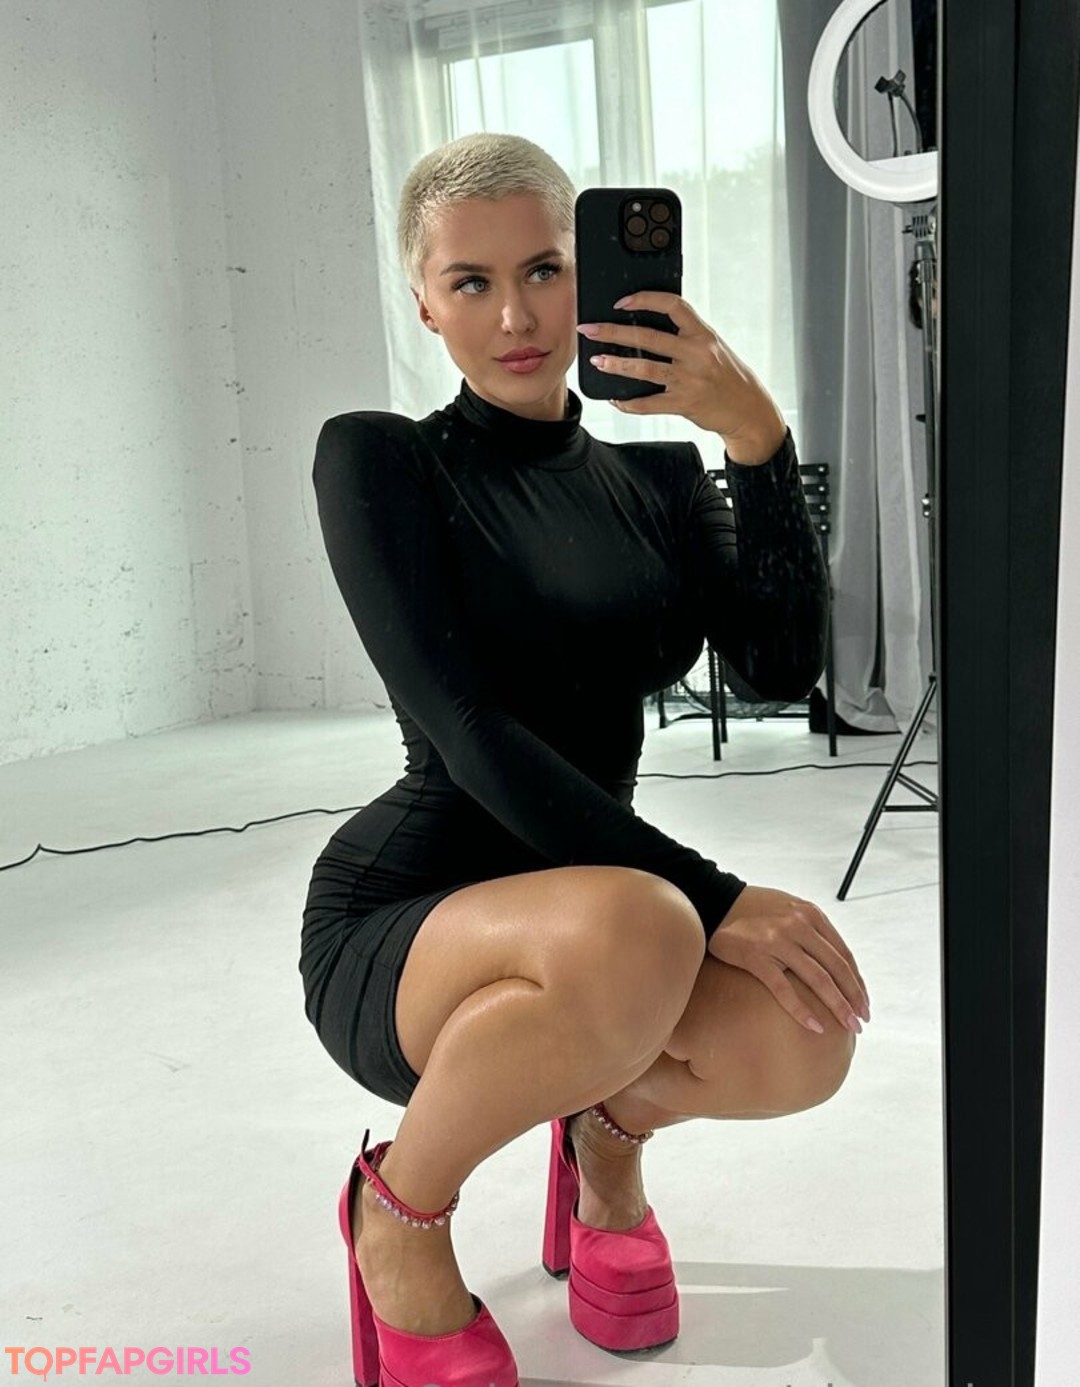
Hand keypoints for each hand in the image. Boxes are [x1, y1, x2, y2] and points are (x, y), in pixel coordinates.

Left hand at [577, 291, 787, 461]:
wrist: (748, 409)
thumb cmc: (728, 376)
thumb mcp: (713, 347)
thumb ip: (687, 336)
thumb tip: (649, 325)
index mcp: (703, 333)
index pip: (673, 305)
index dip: (645, 299)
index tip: (622, 301)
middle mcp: (696, 353)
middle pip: (648, 336)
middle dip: (613, 331)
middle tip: (589, 329)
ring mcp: (689, 379)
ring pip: (644, 368)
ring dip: (616, 364)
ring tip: (597, 361)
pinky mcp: (684, 403)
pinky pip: (649, 403)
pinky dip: (628, 403)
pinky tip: (616, 399)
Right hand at [707, 884, 870, 1033]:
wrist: (713, 900)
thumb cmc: (752, 910)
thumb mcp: (788, 909)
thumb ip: (810, 929)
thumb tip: (831, 960)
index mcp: (810, 915)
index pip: (843, 954)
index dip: (857, 981)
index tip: (863, 1003)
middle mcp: (798, 925)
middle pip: (836, 968)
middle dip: (854, 998)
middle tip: (861, 1021)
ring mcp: (777, 941)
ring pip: (818, 979)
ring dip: (838, 1005)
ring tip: (849, 1026)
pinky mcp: (756, 957)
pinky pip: (783, 988)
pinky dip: (801, 1009)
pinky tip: (815, 1026)